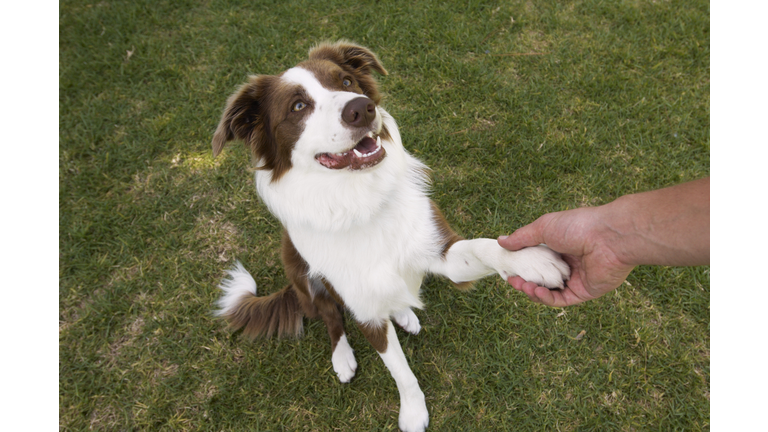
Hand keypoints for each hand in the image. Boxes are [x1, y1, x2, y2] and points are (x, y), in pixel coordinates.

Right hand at [497, 208, 634, 306]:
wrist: (609, 238)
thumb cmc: (578, 226)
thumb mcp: (544, 228)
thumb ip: (522, 238)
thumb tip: (501, 241)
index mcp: (560, 246)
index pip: (536, 260)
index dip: (522, 265)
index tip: (509, 268)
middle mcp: (568, 263)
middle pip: (541, 277)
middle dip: (525, 281)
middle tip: (513, 280)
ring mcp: (577, 278)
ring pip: (550, 291)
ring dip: (533, 291)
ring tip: (522, 286)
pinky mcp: (585, 292)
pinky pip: (562, 299)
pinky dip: (547, 298)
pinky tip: (536, 292)